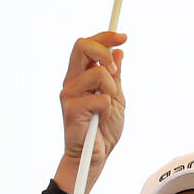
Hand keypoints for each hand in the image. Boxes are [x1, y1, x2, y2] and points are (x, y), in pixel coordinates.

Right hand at [54, 31, 125, 193]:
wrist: (95, 157)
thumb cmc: (103, 130)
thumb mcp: (116, 98)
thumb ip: (115, 76)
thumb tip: (118, 53)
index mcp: (81, 76)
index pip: (87, 45)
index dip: (105, 36)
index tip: (124, 37)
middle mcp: (72, 82)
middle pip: (82, 46)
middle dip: (104, 50)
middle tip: (116, 69)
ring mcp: (69, 95)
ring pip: (98, 74)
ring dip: (112, 89)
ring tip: (109, 106)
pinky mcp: (71, 109)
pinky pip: (100, 98)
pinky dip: (107, 108)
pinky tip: (100, 119)